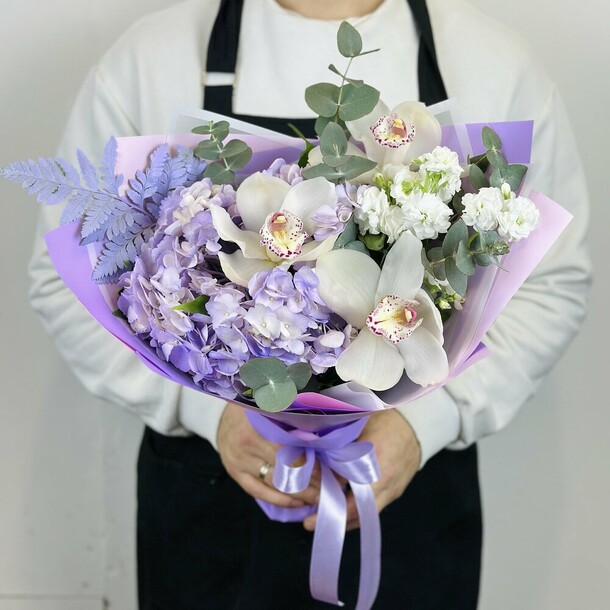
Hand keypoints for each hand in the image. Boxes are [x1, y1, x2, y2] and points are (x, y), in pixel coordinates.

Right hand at [217, 403, 319, 508]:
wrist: (221, 416)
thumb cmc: (254, 409)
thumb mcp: (272, 405)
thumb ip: (292, 417)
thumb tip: (322, 435)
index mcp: (259, 423)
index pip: (292, 450)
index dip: (313, 463)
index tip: (330, 472)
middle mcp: (247, 442)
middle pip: (285, 468)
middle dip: (310, 482)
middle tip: (328, 488)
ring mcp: (239, 460)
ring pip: (274, 484)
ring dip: (298, 494)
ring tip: (316, 498)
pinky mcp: (235, 473)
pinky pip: (259, 492)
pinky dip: (279, 500)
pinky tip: (296, 503)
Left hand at [303, 410, 420, 530]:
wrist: (416, 425)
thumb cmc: (385, 421)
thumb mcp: (359, 431)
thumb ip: (342, 452)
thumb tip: (321, 472)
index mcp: (375, 465)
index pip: (350, 494)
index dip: (328, 503)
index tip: (309, 507)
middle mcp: (385, 483)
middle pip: (357, 512)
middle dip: (333, 519)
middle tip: (309, 523)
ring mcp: (392, 490)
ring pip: (365, 516)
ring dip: (344, 519)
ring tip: (321, 519)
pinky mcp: (394, 492)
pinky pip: (374, 509)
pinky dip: (357, 513)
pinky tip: (341, 511)